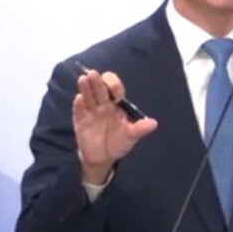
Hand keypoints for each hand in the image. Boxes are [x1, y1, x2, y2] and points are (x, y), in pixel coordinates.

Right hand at [73, 68, 156, 182]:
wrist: (104, 157)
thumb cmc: (118, 142)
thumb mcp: (131, 136)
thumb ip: (140, 129)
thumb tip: (154, 123)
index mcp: (116, 105)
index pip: (115, 90)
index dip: (115, 87)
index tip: (116, 92)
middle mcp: (103, 104)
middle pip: (100, 89)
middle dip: (98, 82)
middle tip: (93, 74)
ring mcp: (91, 111)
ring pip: (88, 96)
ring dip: (85, 88)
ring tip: (83, 79)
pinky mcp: (80, 120)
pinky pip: (79, 110)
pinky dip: (78, 104)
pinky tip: (79, 98)